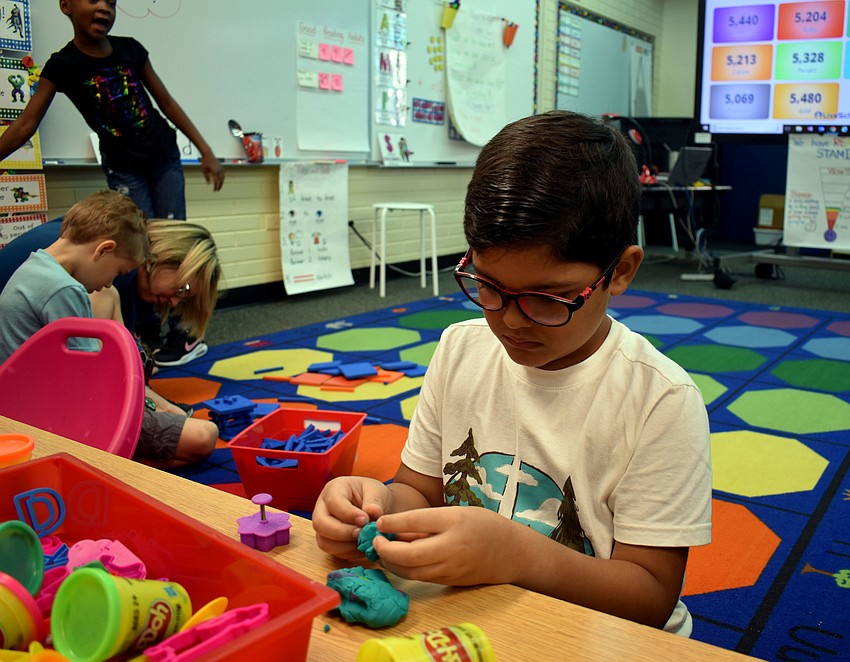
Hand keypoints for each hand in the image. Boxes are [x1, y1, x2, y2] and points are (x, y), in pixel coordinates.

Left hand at [200, 153, 224, 190]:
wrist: (208, 154)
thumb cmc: (205, 162)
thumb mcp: (204, 170)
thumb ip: (207, 177)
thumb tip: (209, 184)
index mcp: (215, 172)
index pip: (216, 182)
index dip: (216, 187)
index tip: (214, 190)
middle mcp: (219, 171)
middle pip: (221, 181)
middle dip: (219, 186)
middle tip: (217, 190)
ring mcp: (221, 169)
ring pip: (223, 178)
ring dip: (221, 183)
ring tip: (219, 186)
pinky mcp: (221, 167)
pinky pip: (223, 174)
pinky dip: (222, 178)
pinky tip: (221, 180)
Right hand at [312, 476, 392, 560]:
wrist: (375, 506)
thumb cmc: (373, 495)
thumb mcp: (376, 491)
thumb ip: (374, 501)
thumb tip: (372, 513)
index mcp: (334, 489)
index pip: (333, 502)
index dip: (348, 514)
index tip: (365, 520)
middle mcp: (322, 507)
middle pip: (320, 523)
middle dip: (341, 532)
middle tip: (361, 534)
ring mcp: (323, 525)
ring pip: (323, 541)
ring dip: (344, 546)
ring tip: (363, 541)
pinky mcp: (328, 540)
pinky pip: (332, 551)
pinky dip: (348, 552)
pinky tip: (362, 546)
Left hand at [372, 506, 518, 585]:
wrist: (512, 552)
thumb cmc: (483, 525)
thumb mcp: (456, 513)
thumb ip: (426, 522)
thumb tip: (394, 530)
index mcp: (454, 522)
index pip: (415, 521)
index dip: (392, 522)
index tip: (379, 523)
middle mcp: (451, 548)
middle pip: (408, 555)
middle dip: (385, 550)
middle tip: (375, 541)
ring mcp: (451, 569)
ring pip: (411, 571)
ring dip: (391, 563)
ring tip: (382, 552)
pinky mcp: (450, 582)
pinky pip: (421, 577)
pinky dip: (405, 570)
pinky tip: (399, 561)